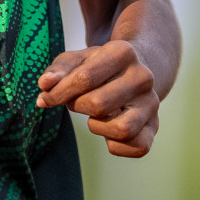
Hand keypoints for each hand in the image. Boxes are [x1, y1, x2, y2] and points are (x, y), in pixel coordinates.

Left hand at [36, 40, 159, 156]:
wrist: (132, 73)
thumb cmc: (97, 67)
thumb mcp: (77, 60)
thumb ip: (58, 70)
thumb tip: (44, 85)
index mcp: (123, 52)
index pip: (84, 78)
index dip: (58, 93)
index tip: (46, 98)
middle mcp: (143, 77)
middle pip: (98, 105)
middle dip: (78, 107)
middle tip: (76, 102)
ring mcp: (152, 103)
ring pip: (122, 129)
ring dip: (98, 127)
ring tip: (95, 116)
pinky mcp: (155, 126)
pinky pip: (137, 147)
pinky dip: (117, 145)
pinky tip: (108, 132)